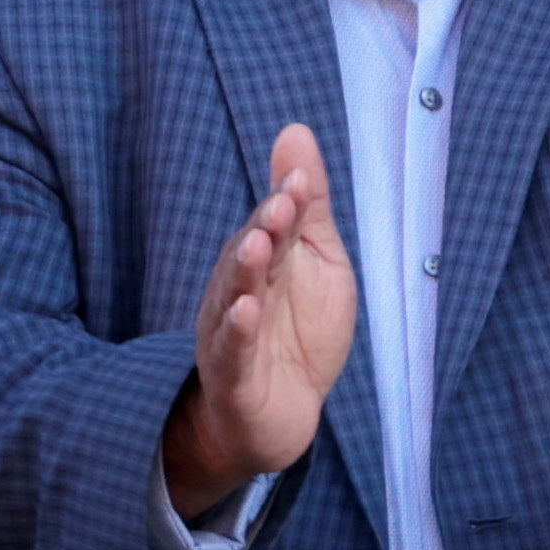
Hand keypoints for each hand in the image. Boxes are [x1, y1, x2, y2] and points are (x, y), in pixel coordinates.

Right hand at [160, 123, 356, 518]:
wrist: (280, 418)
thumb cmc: (298, 334)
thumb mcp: (318, 262)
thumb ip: (307, 206)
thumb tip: (295, 131)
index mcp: (265, 261)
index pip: (273, 224)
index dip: (286, 201)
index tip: (300, 179)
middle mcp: (240, 289)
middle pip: (251, 253)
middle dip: (265, 227)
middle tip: (283, 203)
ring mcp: (231, 333)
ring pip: (233, 296)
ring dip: (245, 270)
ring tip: (258, 245)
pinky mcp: (233, 377)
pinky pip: (231, 350)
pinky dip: (237, 330)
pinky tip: (245, 310)